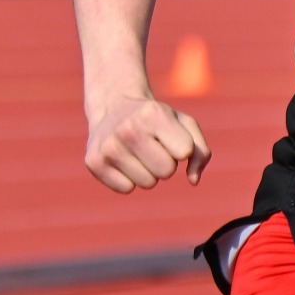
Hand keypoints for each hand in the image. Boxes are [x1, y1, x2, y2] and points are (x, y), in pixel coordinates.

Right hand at [84, 94, 211, 192]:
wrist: (114, 105)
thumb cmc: (157, 119)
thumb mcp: (184, 124)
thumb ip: (200, 152)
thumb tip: (193, 180)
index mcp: (153, 114)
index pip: (184, 152)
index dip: (181, 148)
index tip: (168, 135)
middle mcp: (128, 128)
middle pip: (166, 171)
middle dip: (165, 163)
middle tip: (152, 146)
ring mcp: (108, 146)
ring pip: (147, 183)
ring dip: (147, 172)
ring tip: (137, 151)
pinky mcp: (93, 162)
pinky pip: (126, 188)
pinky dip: (128, 178)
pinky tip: (122, 159)